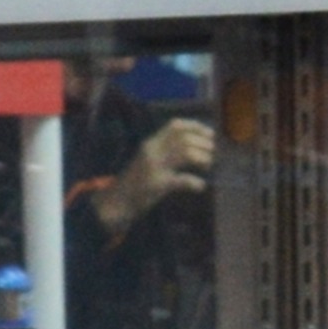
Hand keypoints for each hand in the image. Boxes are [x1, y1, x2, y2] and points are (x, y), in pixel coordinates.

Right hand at [88, 116, 216, 234]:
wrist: (115, 203)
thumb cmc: (135, 182)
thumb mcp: (148, 160)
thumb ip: (165, 152)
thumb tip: (195, 147)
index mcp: (150, 144)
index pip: (175, 126)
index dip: (196, 127)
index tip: (209, 134)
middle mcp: (152, 151)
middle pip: (184, 138)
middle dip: (204, 144)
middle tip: (212, 154)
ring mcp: (154, 167)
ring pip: (186, 153)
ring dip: (203, 158)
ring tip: (207, 166)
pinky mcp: (158, 185)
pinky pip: (183, 179)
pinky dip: (196, 183)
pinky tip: (200, 186)